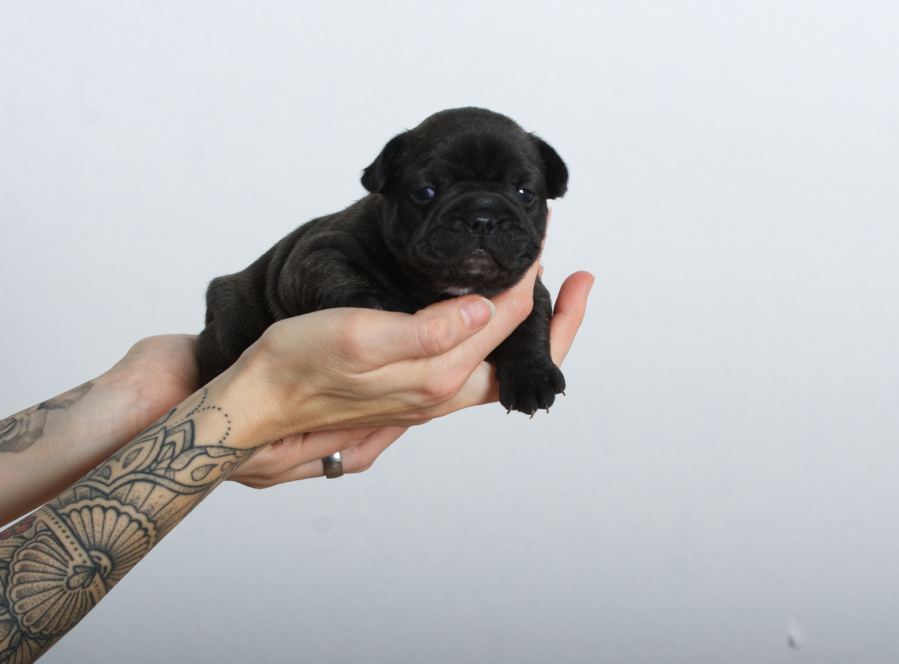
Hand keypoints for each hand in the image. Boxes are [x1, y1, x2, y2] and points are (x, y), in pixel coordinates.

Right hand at [227, 269, 592, 485]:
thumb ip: (428, 330)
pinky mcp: (413, 389)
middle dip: (557, 316)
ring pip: (501, 363)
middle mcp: (441, 390)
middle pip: (521, 356)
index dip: (530, 273)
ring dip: (531, 329)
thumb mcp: (360, 339)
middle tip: (582, 278)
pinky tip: (488, 319)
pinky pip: (474, 368)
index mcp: (436, 374)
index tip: (544, 235)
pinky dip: (497, 341)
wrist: (260, 403)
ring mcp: (429, 394)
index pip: (504, 318)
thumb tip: (484, 309)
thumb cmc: (297, 368)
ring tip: (551, 293)